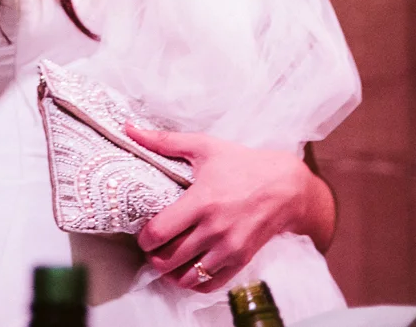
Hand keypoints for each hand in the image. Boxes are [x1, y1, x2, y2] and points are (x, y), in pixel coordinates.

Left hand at [126, 125, 332, 291]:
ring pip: (187, 276)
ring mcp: (229, 248)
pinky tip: (187, 271)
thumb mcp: (204, 147)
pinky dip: (193, 283)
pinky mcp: (241, 260)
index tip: (143, 234)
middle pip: (169, 258)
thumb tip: (129, 130)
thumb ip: (165, 141)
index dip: (144, 238)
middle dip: (154, 257)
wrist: (285, 186)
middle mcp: (214, 229)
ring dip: (171, 273)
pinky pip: (210, 285)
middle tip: (152, 249)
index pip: (160, 232)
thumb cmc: (242, 164)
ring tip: (167, 260)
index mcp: (202, 201)